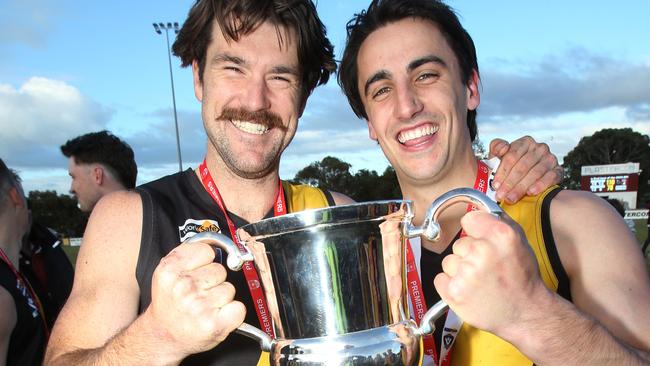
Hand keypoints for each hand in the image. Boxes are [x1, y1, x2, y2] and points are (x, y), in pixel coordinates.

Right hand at [144, 241, 244, 358]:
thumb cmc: (170, 305)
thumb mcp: (167, 273)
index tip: (197, 272)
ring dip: (222, 298)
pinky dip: (233, 313)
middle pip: (220, 270)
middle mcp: (184, 286)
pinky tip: (217, 317)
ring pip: (229, 289)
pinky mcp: (215, 324)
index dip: (205, 262)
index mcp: (170, 270)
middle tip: (198, 294)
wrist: (163, 336)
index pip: (207, 251)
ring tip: (205, 307)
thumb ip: (188, 253)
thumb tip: (216, 241)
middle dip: (214, 281)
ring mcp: (200, 306)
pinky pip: (239, 308)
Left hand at [434, 211, 550, 336]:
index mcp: (500, 235)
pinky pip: (441, 278)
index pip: (469, 219)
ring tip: (480, 282)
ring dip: (460, 270)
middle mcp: (482, 251)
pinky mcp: (454, 292)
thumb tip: (477, 209)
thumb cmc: (523, 278)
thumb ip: (498, 222)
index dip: (475, 230)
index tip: (480, 239)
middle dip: (469, 254)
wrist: (526, 313)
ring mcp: (466, 273)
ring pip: (449, 261)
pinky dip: (451, 285)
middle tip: (487, 268)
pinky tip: (470, 291)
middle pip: (459, 244)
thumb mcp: (520, 242)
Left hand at [489, 137, 561, 203]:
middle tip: (501, 196)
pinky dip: (540, 185)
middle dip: (510, 183)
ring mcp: (550, 159)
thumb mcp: (500, 156)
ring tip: (511, 198)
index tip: (495, 185)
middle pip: (522, 166)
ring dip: (521, 187)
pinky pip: (550, 177)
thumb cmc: (510, 167)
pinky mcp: (559, 170)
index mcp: (525, 142)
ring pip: (535, 173)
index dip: (502, 172)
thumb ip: (496, 148)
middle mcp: (539, 148)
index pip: (512, 156)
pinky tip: (530, 192)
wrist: (527, 179)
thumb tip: (503, 149)